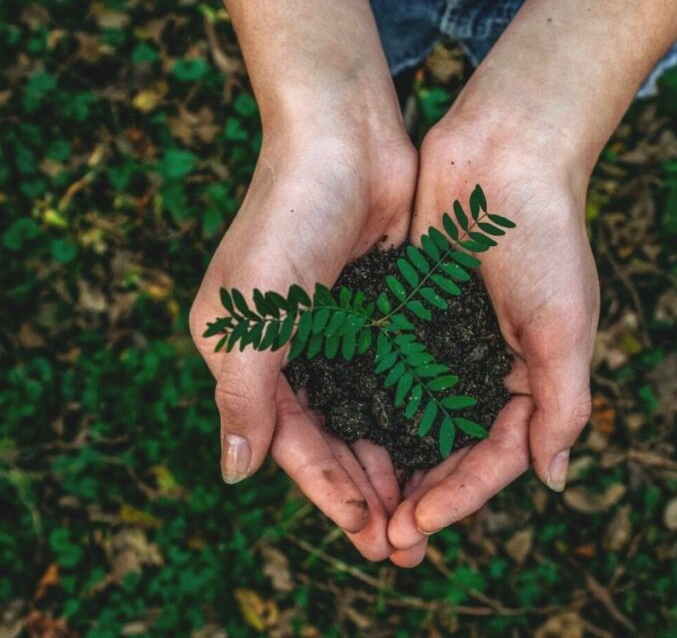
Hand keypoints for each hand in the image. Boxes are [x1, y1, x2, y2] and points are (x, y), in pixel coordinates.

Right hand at [189, 113, 415, 560]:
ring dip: (392, 461)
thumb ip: (243, 395)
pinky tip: (441, 444)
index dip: (327, 490)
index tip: (368, 532)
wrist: (343, 135)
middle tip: (404, 542)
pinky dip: (413, 412)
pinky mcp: (377, 309)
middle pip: (330, 437)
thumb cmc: (288, 217)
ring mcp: (336, 330)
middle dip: (365, 490)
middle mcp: (289, 349)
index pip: (289, 441)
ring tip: (426, 508)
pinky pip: (396, 375)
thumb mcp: (251, 313)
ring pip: (366, 414)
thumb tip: (235, 473)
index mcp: (246, 354)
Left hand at [386, 114, 599, 566]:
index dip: (460, 496)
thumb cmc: (545, 236)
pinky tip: (340, 434)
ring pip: (413, 419)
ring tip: (358, 504)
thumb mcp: (565, 325)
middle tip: (383, 537)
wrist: (505, 151)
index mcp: (531, 378)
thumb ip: (562, 404)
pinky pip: (387, 370)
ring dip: (390, 462)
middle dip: (421, 494)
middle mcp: (486, 367)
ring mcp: (446, 341)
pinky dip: (369, 405)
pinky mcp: (410, 312)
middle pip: (451, 449)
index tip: (418, 524)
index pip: (496, 456)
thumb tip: (553, 480)